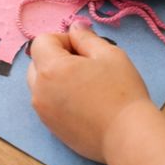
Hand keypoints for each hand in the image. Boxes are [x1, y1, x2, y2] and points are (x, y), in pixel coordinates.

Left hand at [28, 24, 152, 161]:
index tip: (83, 50)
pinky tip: (82, 103)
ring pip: (40, 83)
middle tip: (85, 66)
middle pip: (37, 62)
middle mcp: (39, 90)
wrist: (127, 136)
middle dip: (56, 58)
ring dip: (55, 78)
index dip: (62, 40)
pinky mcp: (49, 127)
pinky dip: (57, 97)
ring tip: (84, 86)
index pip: (41, 41)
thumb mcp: (109, 54)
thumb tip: (74, 28)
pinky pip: (46, 102)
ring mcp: (42, 111)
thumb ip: (85, 38)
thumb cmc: (121, 93)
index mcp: (50, 68)